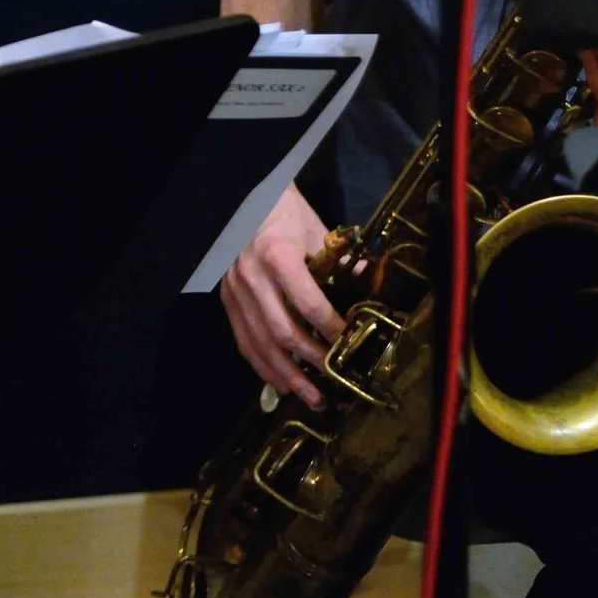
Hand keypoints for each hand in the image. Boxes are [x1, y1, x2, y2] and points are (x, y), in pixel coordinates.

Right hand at [219, 183, 345, 408]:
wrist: (247, 202)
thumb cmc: (286, 213)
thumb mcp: (319, 232)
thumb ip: (342, 264)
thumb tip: (370, 290)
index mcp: (278, 258)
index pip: (308, 304)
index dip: (332, 330)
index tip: (352, 346)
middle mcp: (252, 278)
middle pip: (281, 331)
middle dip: (309, 362)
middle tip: (333, 383)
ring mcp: (235, 291)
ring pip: (259, 342)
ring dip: (285, 373)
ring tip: (309, 396)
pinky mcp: (227, 299)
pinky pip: (242, 338)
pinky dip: (260, 364)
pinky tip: (279, 382)